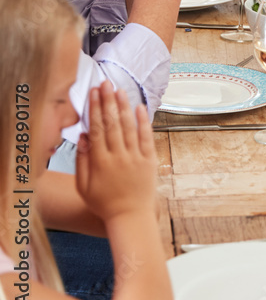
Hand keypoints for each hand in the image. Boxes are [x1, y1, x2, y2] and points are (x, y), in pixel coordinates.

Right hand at [75, 82, 156, 220]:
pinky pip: (147, 137)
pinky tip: (139, 107)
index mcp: (100, 161)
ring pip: (129, 126)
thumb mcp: (83, 185)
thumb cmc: (103, 202)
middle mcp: (118, 156)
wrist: (130, 216)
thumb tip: (83, 136)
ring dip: (123, 106)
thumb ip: (81, 160)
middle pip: (112, 123)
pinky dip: (143, 121)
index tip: (92, 92)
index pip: (96, 128)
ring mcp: (135, 157)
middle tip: (104, 83)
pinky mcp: (149, 160)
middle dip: (107, 100)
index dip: (94, 108)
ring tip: (118, 89)